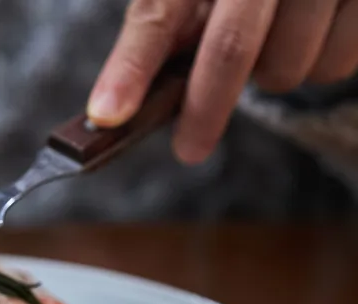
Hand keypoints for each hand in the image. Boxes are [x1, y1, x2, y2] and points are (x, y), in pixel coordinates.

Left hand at [88, 0, 357, 164]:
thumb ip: (167, 29)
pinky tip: (313, 33)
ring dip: (270, 75)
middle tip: (188, 149)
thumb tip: (118, 106)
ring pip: (285, 67)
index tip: (108, 115)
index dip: (131, 67)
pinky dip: (316, 66)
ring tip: (272, 40)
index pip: (158, 15)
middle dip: (203, 109)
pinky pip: (334, 66)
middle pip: (228, 49)